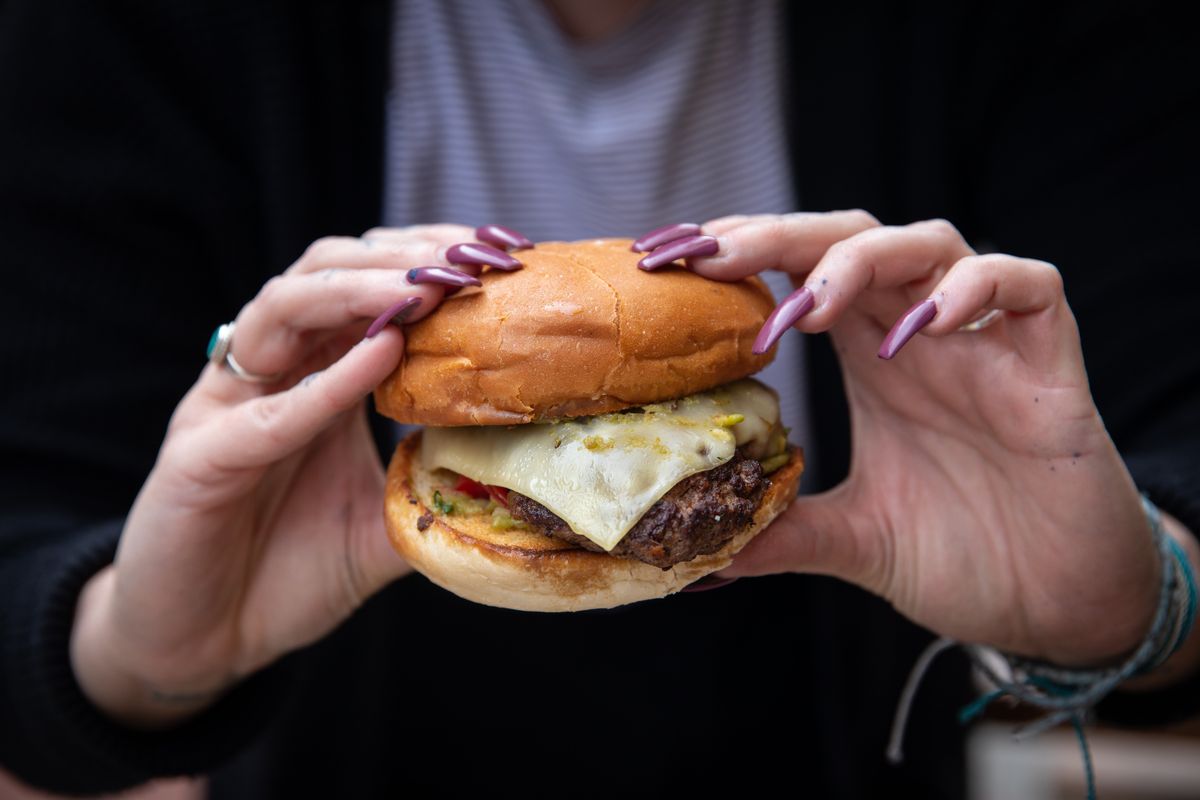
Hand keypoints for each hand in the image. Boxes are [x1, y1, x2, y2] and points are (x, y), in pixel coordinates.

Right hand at [70, 224, 486, 725]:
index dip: (428, 263)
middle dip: (400, 258)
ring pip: (284, 310)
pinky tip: (382, 356)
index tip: (497, 254)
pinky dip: (326, 382)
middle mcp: (270, 373)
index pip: (368, 289)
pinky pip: (265, 412)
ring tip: (425, 287)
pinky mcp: (197, 459)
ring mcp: (226, 407)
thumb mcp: (382, 525)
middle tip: (469, 256)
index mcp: (312, 374)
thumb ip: (431, 486)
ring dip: (358, 291)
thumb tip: (515, 474)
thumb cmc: (288, 573)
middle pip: (326, 273)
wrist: (207, 645)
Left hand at [689, 212, 1163, 667]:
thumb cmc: (965, 555)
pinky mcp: (1053, 367)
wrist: (1060, 605)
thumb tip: (705, 554)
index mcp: (871, 359)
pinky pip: (1031, 287)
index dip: (741, 255)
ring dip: (864, 261)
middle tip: (710, 256)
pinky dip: (977, 290)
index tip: (669, 261)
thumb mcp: (858, 540)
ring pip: (934, 244)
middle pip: (853, 239)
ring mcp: (988, 345)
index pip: (803, 273)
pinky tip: (922, 328)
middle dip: (779, 237)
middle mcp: (922, 336)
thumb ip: (789, 532)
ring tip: (807, 309)